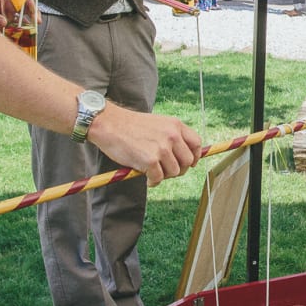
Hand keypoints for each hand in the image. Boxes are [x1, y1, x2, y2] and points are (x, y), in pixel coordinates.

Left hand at [0, 0, 35, 29]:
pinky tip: (21, 33)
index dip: (31, 3)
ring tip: (30, 30)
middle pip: (26, 6)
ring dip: (27, 22)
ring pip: (22, 15)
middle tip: (37, 22)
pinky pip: (16, 22)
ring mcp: (8, 11)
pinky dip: (19, 28)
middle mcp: (9, 2)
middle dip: (33, 13)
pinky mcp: (6, 18)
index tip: (34, 12)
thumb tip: (3, 22)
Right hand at [87, 106, 202, 186]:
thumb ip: (171, 136)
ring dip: (164, 175)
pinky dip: (152, 181)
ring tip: (152, 172)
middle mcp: (172, 136)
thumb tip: (182, 156)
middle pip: (188, 161)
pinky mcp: (150, 160)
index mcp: (175, 125)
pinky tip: (146, 177)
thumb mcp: (157, 124)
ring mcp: (162, 148)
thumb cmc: (130, 126)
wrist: (109, 124)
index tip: (190, 163)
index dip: (194, 156)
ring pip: (174, 172)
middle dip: (179, 169)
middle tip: (166, 171)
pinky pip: (158, 178)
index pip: (196, 143)